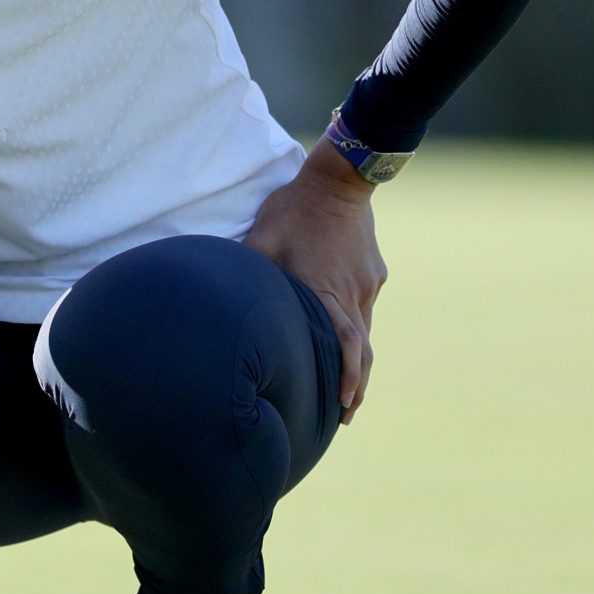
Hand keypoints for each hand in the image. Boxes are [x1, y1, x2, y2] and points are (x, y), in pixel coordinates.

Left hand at [242, 143, 385, 422]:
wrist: (340, 179)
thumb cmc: (294, 209)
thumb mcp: (262, 238)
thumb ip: (245, 269)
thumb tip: (218, 291)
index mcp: (326, 292)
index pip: (346, 347)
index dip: (349, 379)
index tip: (346, 406)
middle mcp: (353, 294)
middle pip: (363, 351)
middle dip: (358, 386)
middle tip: (347, 414)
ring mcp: (368, 284)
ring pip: (366, 330)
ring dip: (358, 361)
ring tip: (350, 387)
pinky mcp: (375, 272)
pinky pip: (366, 306)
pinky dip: (358, 330)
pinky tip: (347, 338)